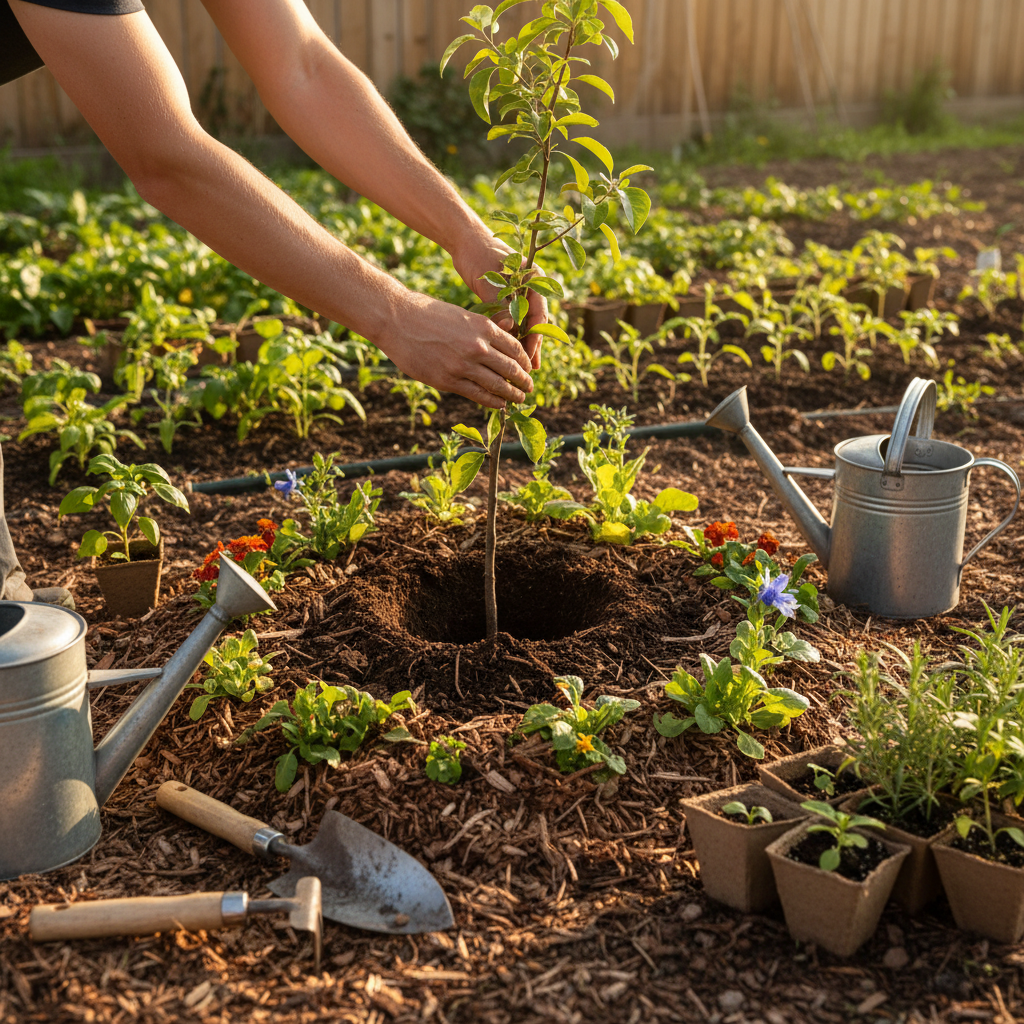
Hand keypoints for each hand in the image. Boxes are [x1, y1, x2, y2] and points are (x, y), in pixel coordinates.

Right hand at [380, 290, 533, 410]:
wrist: (397, 319)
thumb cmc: (428, 313)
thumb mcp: (462, 314)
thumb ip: (484, 328)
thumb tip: (506, 332)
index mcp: (483, 327)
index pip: (515, 348)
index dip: (524, 362)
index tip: (528, 369)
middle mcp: (478, 347)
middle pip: (510, 369)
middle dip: (523, 381)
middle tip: (529, 388)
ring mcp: (463, 365)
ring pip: (497, 385)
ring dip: (511, 394)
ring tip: (518, 399)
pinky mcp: (448, 380)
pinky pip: (477, 395)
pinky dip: (492, 401)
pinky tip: (500, 405)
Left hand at [452, 233, 547, 368]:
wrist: (465, 239)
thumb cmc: (479, 254)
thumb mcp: (490, 280)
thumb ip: (501, 304)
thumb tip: (511, 329)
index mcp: (535, 279)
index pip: (539, 314)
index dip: (535, 337)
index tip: (529, 356)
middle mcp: (531, 287)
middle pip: (534, 322)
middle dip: (532, 346)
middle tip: (531, 370)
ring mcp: (520, 292)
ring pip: (523, 323)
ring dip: (521, 344)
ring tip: (520, 367)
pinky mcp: (507, 297)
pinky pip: (512, 320)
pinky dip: (510, 335)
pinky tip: (506, 352)